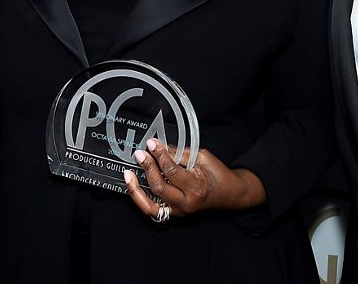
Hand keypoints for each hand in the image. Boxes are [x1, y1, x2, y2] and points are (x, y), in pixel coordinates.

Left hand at [122, 138, 266, 220]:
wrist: (229, 193)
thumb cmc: (218, 174)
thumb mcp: (202, 157)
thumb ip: (179, 154)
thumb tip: (159, 147)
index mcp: (196, 187)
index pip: (172, 171)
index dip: (159, 155)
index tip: (151, 143)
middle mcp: (186, 203)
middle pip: (160, 186)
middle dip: (147, 168)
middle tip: (140, 154)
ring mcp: (179, 211)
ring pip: (151, 204)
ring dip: (137, 189)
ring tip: (128, 175)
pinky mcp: (175, 214)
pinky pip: (153, 210)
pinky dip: (141, 199)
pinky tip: (134, 187)